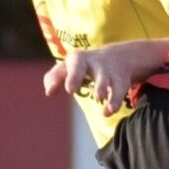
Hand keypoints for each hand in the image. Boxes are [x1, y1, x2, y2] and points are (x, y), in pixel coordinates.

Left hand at [43, 40, 168, 117]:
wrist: (120, 57)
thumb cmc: (86, 66)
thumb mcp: (69, 67)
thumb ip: (54, 77)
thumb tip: (48, 93)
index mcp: (76, 60)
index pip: (63, 69)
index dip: (55, 80)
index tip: (50, 92)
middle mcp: (90, 63)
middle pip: (79, 67)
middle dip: (74, 77)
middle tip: (71, 90)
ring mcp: (106, 72)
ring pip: (103, 78)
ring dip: (101, 87)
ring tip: (99, 97)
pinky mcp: (120, 81)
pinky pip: (118, 91)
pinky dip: (114, 101)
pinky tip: (108, 112)